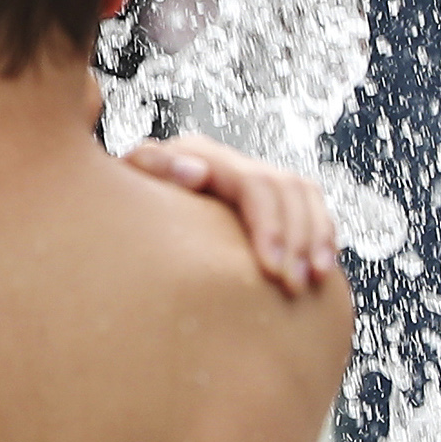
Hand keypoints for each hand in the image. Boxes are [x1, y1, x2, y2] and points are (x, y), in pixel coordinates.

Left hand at [122, 133, 343, 295]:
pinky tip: (322, 267)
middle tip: (294, 285)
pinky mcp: (263, 199)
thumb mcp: (125, 183)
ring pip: (305, 196)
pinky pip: (309, 207)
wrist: (118, 211)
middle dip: (297, 239)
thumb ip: (152, 168)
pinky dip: (321, 234)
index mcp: (201, 155)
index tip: (272, 269)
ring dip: (315, 237)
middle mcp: (231, 163)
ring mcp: (251, 177)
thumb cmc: (119, 204)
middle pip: (287, 190)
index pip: (254, 185)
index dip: (270, 226)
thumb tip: (198, 172)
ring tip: (313, 280)